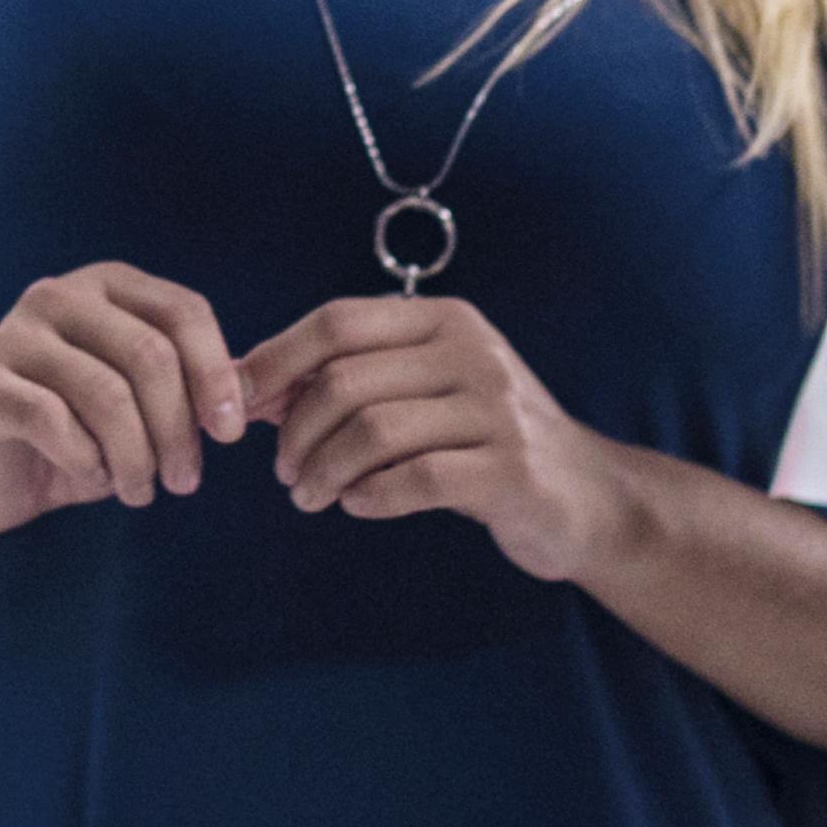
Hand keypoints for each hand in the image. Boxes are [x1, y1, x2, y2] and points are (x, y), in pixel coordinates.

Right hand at [0, 264, 244, 539]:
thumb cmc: (78, 436)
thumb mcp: (144, 408)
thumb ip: (193, 391)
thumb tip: (261, 395)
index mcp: (106, 286)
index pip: (183, 311)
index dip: (216, 375)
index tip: (230, 434)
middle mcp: (57, 295)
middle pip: (150, 355)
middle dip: (180, 429)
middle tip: (185, 481)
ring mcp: (12, 336)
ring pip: (107, 395)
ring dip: (138, 458)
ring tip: (141, 491)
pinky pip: (54, 423)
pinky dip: (87, 462)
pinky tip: (91, 477)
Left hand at [239, 293, 640, 578]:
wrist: (587, 497)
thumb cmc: (485, 441)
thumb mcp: (426, 391)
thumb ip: (351, 380)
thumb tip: (249, 386)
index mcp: (444, 320)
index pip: (337, 322)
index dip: (276, 360)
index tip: (239, 403)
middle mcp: (473, 352)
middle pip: (344, 380)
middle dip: (296, 431)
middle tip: (285, 473)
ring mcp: (496, 409)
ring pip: (372, 431)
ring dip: (324, 470)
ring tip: (311, 496)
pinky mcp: (511, 469)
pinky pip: (415, 478)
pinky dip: (371, 496)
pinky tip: (358, 506)